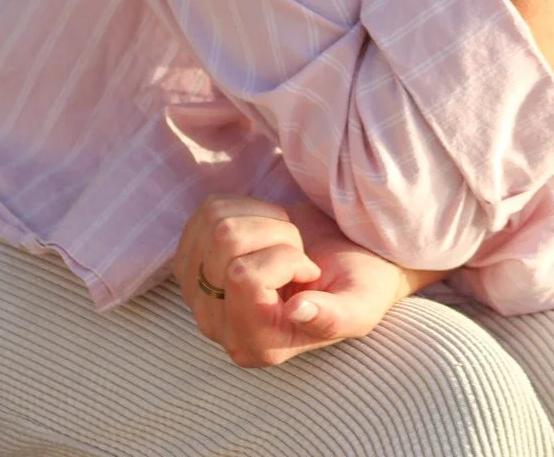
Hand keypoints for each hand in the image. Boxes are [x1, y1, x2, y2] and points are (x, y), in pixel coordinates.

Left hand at [175, 195, 409, 368]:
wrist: (349, 258)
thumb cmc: (358, 284)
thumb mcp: (360, 306)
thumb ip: (333, 317)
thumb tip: (296, 310)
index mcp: (257, 345)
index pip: (243, 277)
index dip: (285, 258)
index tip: (309, 271)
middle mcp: (218, 324)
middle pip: (224, 243)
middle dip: (274, 233)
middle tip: (298, 253)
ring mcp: (199, 290)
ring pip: (216, 222)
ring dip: (262, 220)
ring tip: (283, 243)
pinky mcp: (193, 257)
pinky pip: (208, 209)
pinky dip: (246, 208)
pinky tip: (265, 233)